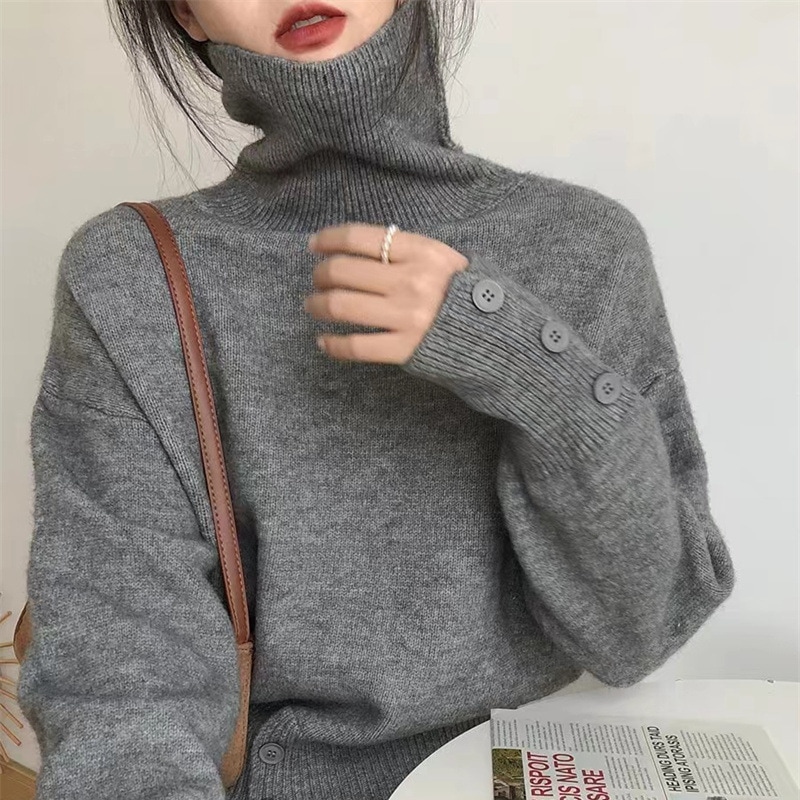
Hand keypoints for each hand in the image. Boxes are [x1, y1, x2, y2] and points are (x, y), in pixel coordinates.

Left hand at [303, 223, 468, 363]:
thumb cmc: (466, 295)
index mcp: (422, 252)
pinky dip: (332, 344)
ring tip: (313, 306)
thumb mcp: (444, 259)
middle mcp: (412, 281)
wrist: (499, 336)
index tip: (315, 245)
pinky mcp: (405, 350)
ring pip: (342, 306)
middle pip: (343, 271)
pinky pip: (356, 346)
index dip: (329, 239)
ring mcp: (407, 317)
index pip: (360, 237)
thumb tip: (358, 248)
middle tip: (318, 280)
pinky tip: (324, 341)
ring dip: (317, 304)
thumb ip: (407, 251)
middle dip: (321, 274)